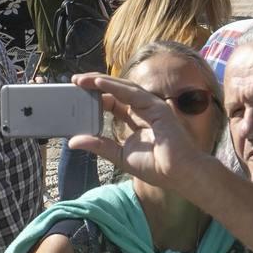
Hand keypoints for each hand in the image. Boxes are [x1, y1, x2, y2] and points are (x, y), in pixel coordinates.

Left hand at [67, 74, 209, 190]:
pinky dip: (114, 87)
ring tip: (81, 80)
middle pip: (116, 91)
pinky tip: (98, 83)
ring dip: (101, 81)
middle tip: (74, 81)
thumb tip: (73, 141)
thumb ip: (98, 146)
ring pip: (123, 88)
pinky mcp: (156, 106)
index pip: (114, 103)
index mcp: (136, 120)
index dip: (97, 97)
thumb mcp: (119, 155)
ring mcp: (151, 106)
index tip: (78, 95)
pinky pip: (132, 93)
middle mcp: (143, 110)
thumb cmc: (156, 166)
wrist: (178, 173)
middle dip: (95, 85)